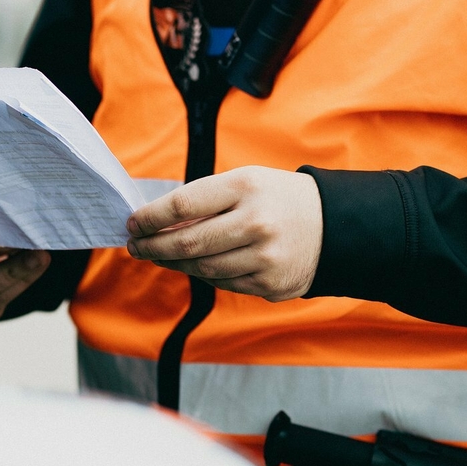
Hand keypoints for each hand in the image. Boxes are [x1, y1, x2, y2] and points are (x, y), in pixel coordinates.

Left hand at [126, 166, 322, 301]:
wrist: (333, 225)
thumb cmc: (277, 198)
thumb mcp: (246, 181)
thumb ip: (204, 200)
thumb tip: (157, 224)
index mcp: (246, 187)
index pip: (182, 205)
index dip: (150, 217)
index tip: (133, 222)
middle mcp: (255, 222)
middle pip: (186, 242)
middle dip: (152, 246)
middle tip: (134, 246)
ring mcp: (263, 257)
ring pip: (200, 268)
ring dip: (171, 263)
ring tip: (156, 255)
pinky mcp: (268, 284)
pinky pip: (221, 283)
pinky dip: (201, 274)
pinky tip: (191, 265)